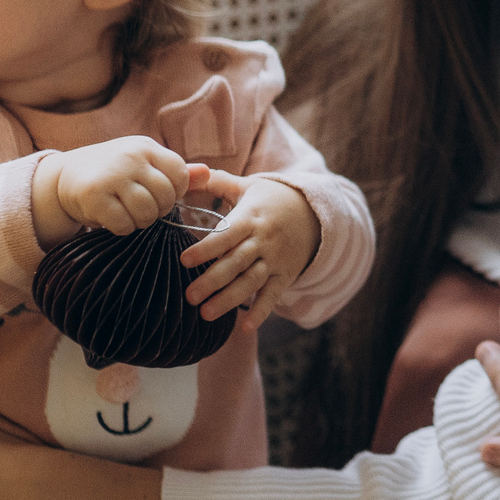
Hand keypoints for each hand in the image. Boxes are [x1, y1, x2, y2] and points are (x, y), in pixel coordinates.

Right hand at [34, 137, 202, 245]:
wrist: (64, 177)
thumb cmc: (113, 172)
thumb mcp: (143, 164)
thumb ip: (174, 171)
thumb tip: (208, 173)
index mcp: (146, 147)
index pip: (180, 173)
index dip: (175, 191)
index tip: (159, 195)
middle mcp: (130, 157)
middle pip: (166, 197)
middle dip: (158, 210)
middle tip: (142, 208)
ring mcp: (111, 175)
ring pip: (147, 213)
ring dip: (141, 222)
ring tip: (128, 214)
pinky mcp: (93, 196)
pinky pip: (124, 224)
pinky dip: (122, 228)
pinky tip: (112, 219)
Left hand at [183, 173, 320, 329]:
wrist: (314, 212)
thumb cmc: (271, 198)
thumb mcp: (248, 186)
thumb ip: (218, 181)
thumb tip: (188, 171)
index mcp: (250, 218)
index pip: (227, 234)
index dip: (207, 247)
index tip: (185, 260)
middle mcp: (263, 240)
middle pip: (236, 263)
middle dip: (213, 281)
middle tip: (190, 296)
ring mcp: (275, 259)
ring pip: (251, 282)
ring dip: (229, 299)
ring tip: (206, 314)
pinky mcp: (285, 274)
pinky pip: (273, 294)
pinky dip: (261, 312)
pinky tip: (246, 328)